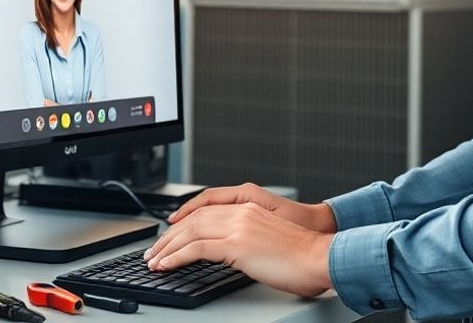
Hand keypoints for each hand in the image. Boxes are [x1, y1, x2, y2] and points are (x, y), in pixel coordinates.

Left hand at [144, 202, 333, 297]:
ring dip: (167, 247)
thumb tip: (232, 254)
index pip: (206, 210)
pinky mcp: (237, 245)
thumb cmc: (303, 256)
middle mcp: (241, 212)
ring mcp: (238, 227)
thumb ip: (249, 239)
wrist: (320, 258)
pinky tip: (165, 265)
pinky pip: (196, 249)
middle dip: (169, 236)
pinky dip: (176, 257)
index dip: (183, 221)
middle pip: (193, 219)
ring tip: (153, 261)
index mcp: (249, 208)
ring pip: (190, 232)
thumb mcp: (270, 239)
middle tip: (153, 251)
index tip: (169, 233)